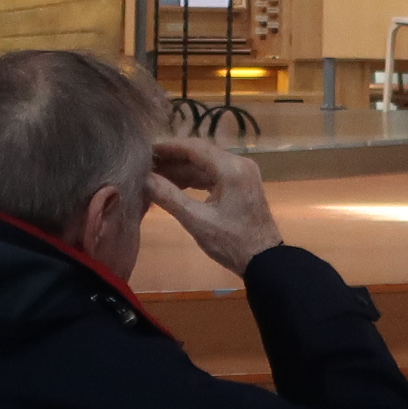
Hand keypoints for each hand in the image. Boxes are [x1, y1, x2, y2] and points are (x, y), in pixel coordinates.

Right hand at [147, 137, 284, 273]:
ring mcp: (242, 173)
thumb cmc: (231, 242)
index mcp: (231, 168)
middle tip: (146, 165)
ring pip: (206, 164)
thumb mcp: (197, 221)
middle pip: (200, 153)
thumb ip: (169, 197)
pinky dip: (194, 178)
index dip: (168, 147)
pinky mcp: (241, 184)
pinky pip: (214, 174)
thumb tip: (143, 179)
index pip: (194, 147)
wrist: (264, 261)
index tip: (145, 150)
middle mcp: (239, 163)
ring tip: (155, 176)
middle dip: (173, 159)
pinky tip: (175, 185)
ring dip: (182, 169)